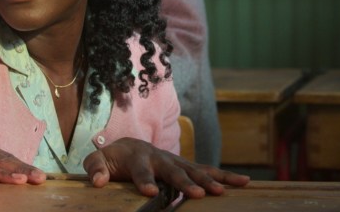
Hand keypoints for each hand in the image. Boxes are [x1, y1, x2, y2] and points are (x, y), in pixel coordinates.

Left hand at [82, 137, 249, 198]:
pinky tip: (243, 182)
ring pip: (195, 170)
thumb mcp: (98, 161)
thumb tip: (98, 181)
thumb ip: (96, 169)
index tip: (149, 191)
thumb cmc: (112, 158)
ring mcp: (176, 161)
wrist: (128, 146)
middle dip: (186, 182)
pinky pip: (207, 170)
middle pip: (174, 170)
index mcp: (138, 157)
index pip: (141, 170)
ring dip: (210, 180)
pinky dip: (225, 176)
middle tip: (197, 194)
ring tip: (223, 191)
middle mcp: (160, 157)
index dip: (145, 180)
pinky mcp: (187, 166)